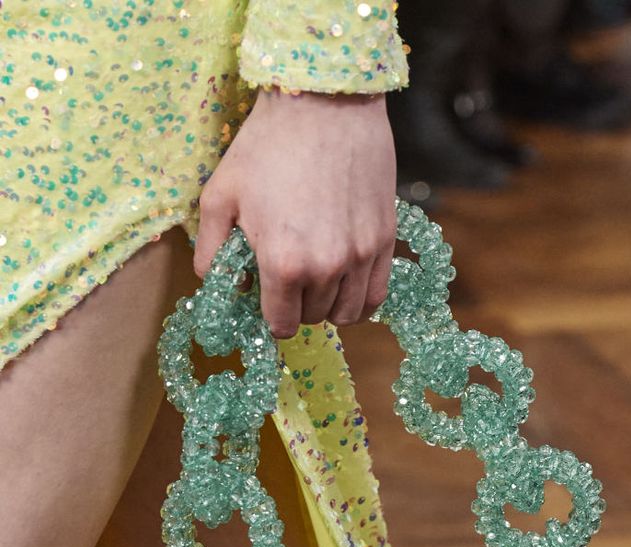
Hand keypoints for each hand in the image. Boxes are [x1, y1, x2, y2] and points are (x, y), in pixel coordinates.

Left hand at [194, 90, 396, 338]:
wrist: (325, 101)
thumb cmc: (266, 144)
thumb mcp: (219, 195)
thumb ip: (210, 251)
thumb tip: (215, 284)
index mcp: (282, 263)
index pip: (280, 324)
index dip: (269, 315)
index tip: (265, 295)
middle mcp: (326, 268)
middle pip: (313, 318)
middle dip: (297, 305)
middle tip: (287, 277)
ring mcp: (360, 256)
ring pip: (346, 313)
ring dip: (328, 304)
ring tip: (316, 279)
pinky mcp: (384, 240)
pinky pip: (376, 296)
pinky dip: (359, 298)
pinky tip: (346, 281)